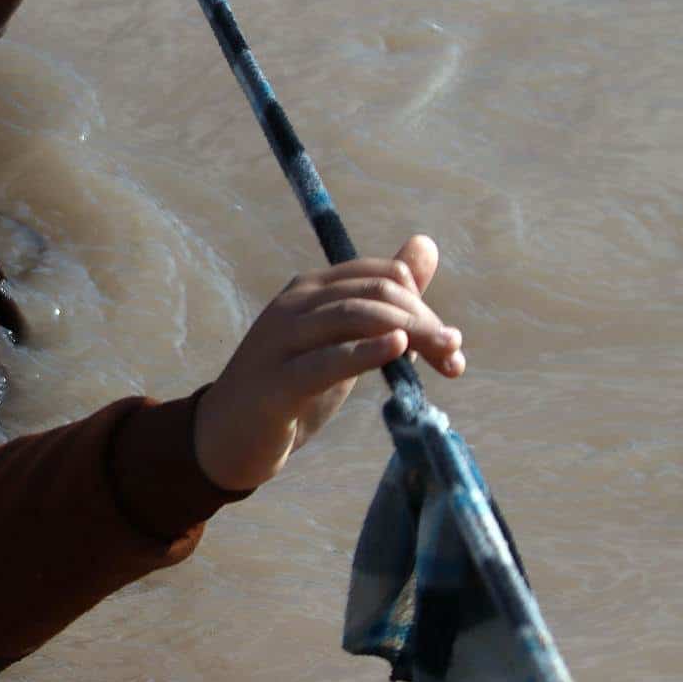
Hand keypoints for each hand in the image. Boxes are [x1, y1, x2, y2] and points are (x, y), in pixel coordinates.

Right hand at [193, 235, 466, 491]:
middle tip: (454, 358)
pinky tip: (397, 347)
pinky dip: (366, 351)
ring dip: (412, 333)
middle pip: (374, 293)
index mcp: (308, 290)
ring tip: (448, 358)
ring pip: (355, 317)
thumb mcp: (341, 340)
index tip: (450, 343)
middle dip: (424, 320)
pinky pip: (327, 360)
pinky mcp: (277, 384)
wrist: (228, 437)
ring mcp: (281, 341)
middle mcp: (293, 306)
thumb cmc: (290, 387)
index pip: (378, 274)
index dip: (422, 302)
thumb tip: (426, 244)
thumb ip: (384, 298)